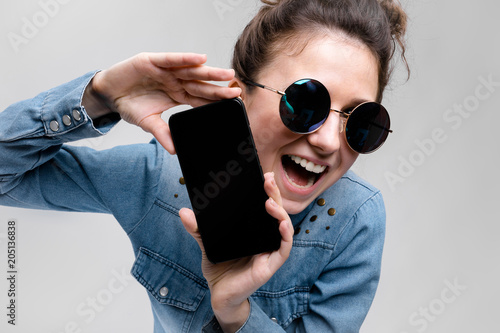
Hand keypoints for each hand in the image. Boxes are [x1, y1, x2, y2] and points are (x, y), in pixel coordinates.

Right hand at [87, 52, 240, 152]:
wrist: (108, 93)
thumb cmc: (129, 104)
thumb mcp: (148, 123)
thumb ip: (162, 133)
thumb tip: (174, 150)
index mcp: (177, 95)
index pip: (201, 98)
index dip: (216, 101)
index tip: (233, 105)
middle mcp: (175, 81)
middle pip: (201, 84)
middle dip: (219, 88)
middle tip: (237, 91)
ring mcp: (165, 70)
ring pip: (191, 71)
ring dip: (209, 72)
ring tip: (226, 74)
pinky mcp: (152, 61)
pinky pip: (172, 59)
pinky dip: (185, 58)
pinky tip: (200, 59)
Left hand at [179, 172, 293, 331]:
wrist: (219, 295)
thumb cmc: (219, 267)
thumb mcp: (207, 244)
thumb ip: (197, 229)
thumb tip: (184, 212)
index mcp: (255, 229)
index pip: (264, 206)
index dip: (266, 190)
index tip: (262, 175)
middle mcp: (265, 237)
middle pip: (275, 212)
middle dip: (273, 194)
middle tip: (267, 179)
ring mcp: (269, 251)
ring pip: (283, 227)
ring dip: (280, 212)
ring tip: (269, 200)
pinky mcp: (270, 265)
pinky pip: (283, 248)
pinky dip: (286, 235)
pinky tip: (282, 225)